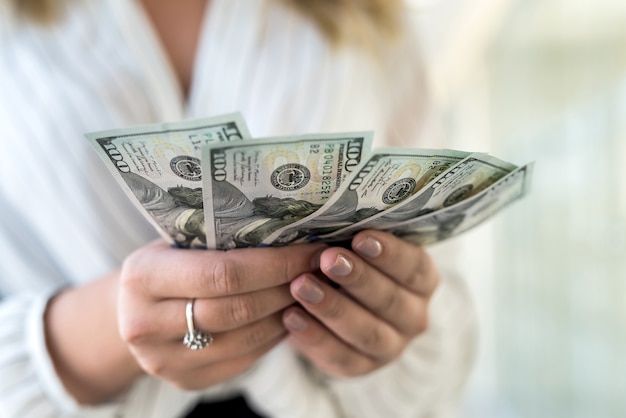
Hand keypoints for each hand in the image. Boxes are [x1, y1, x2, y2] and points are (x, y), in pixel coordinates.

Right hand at [118, 240, 324, 389]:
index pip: (224, 273)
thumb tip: (292, 228)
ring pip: (247, 337)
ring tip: (312, 289)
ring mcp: (164, 360)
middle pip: (239, 308)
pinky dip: (274, 334)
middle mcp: (145, 324)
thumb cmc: (166, 264)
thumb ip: (220, 239)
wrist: (130, 310)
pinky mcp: (185, 380)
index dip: (276, 264)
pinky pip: (245, 358)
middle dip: (288, 286)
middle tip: (320, 269)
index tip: (312, 251)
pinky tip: (290, 313)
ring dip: (288, 311)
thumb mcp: (177, 241)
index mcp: (143, 276)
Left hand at [282, 230, 439, 377]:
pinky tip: (291, 317)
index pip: (415, 268)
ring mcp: (390, 347)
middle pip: (389, 300)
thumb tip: (328, 215)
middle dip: (357, 279)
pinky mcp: (361, 366)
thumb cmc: (347, 261)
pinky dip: (315, 338)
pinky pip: (341, 357)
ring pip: (366, 332)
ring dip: (333, 308)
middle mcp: (413, 317)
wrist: (332, 303)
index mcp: (422, 281)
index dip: (390, 254)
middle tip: (327, 258)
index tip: (360, 237)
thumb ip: (351, 237)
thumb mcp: (355, 247)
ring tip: (300, 286)